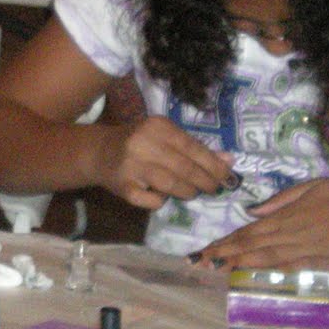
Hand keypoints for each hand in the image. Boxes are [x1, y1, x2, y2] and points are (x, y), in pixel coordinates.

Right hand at [94, 116, 232, 208]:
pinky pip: (152, 201)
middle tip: (213, 188)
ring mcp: (131, 166)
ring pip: (171, 185)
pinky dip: (161, 202)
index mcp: (157, 126)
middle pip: (185, 168)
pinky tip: (161, 196)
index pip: (193, 148)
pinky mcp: (123, 187)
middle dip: (205, 181)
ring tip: (191, 192)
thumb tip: (229, 161)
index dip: (214, 165)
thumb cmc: (139, 143)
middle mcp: (143, 143)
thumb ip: (195, 148)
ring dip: (188, 192)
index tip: (228, 176)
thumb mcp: (166, 138)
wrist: (99, 152)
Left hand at [197, 177, 328, 272]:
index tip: (207, 248)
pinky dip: (276, 272)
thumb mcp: (312, 186)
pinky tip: (258, 277)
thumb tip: (252, 210)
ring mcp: (310, 249)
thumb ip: (281, 200)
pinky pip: (297, 268)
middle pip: (254, 245)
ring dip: (243, 264)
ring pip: (270, 257)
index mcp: (289, 214)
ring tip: (219, 269)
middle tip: (200, 262)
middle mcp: (294, 232)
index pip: (250, 230)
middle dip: (226, 254)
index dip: (227, 241)